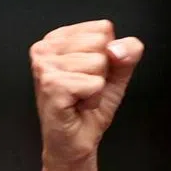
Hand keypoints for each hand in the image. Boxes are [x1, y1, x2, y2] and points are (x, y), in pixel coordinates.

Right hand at [29, 20, 142, 170]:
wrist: (76, 141)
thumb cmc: (89, 108)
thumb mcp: (116, 75)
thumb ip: (126, 53)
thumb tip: (119, 47)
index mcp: (59, 38)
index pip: (103, 28)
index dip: (109, 56)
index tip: (92, 75)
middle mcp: (45, 47)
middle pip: (102, 43)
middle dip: (103, 72)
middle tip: (86, 89)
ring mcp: (44, 65)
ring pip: (99, 63)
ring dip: (97, 88)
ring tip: (81, 98)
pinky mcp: (51, 85)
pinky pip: (94, 84)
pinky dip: (93, 99)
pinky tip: (78, 105)